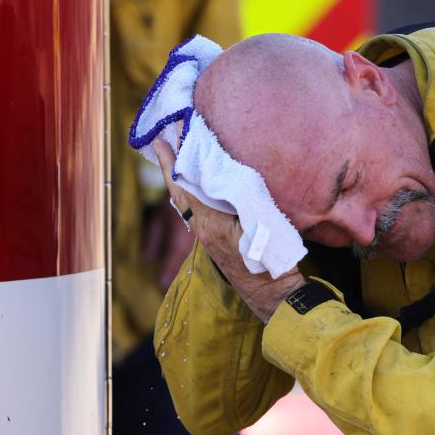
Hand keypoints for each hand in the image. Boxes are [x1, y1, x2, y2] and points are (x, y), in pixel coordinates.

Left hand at [152, 139, 305, 321]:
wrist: (272, 295)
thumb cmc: (269, 261)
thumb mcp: (260, 225)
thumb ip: (242, 199)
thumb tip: (225, 174)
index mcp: (209, 223)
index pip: (184, 187)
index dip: (172, 163)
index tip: (163, 140)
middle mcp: (202, 229)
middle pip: (180, 192)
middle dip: (172, 166)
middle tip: (167, 139)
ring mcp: (207, 236)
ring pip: (187, 201)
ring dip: (182, 177)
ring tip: (180, 154)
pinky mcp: (215, 240)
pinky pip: (197, 209)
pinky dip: (193, 190)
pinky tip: (199, 182)